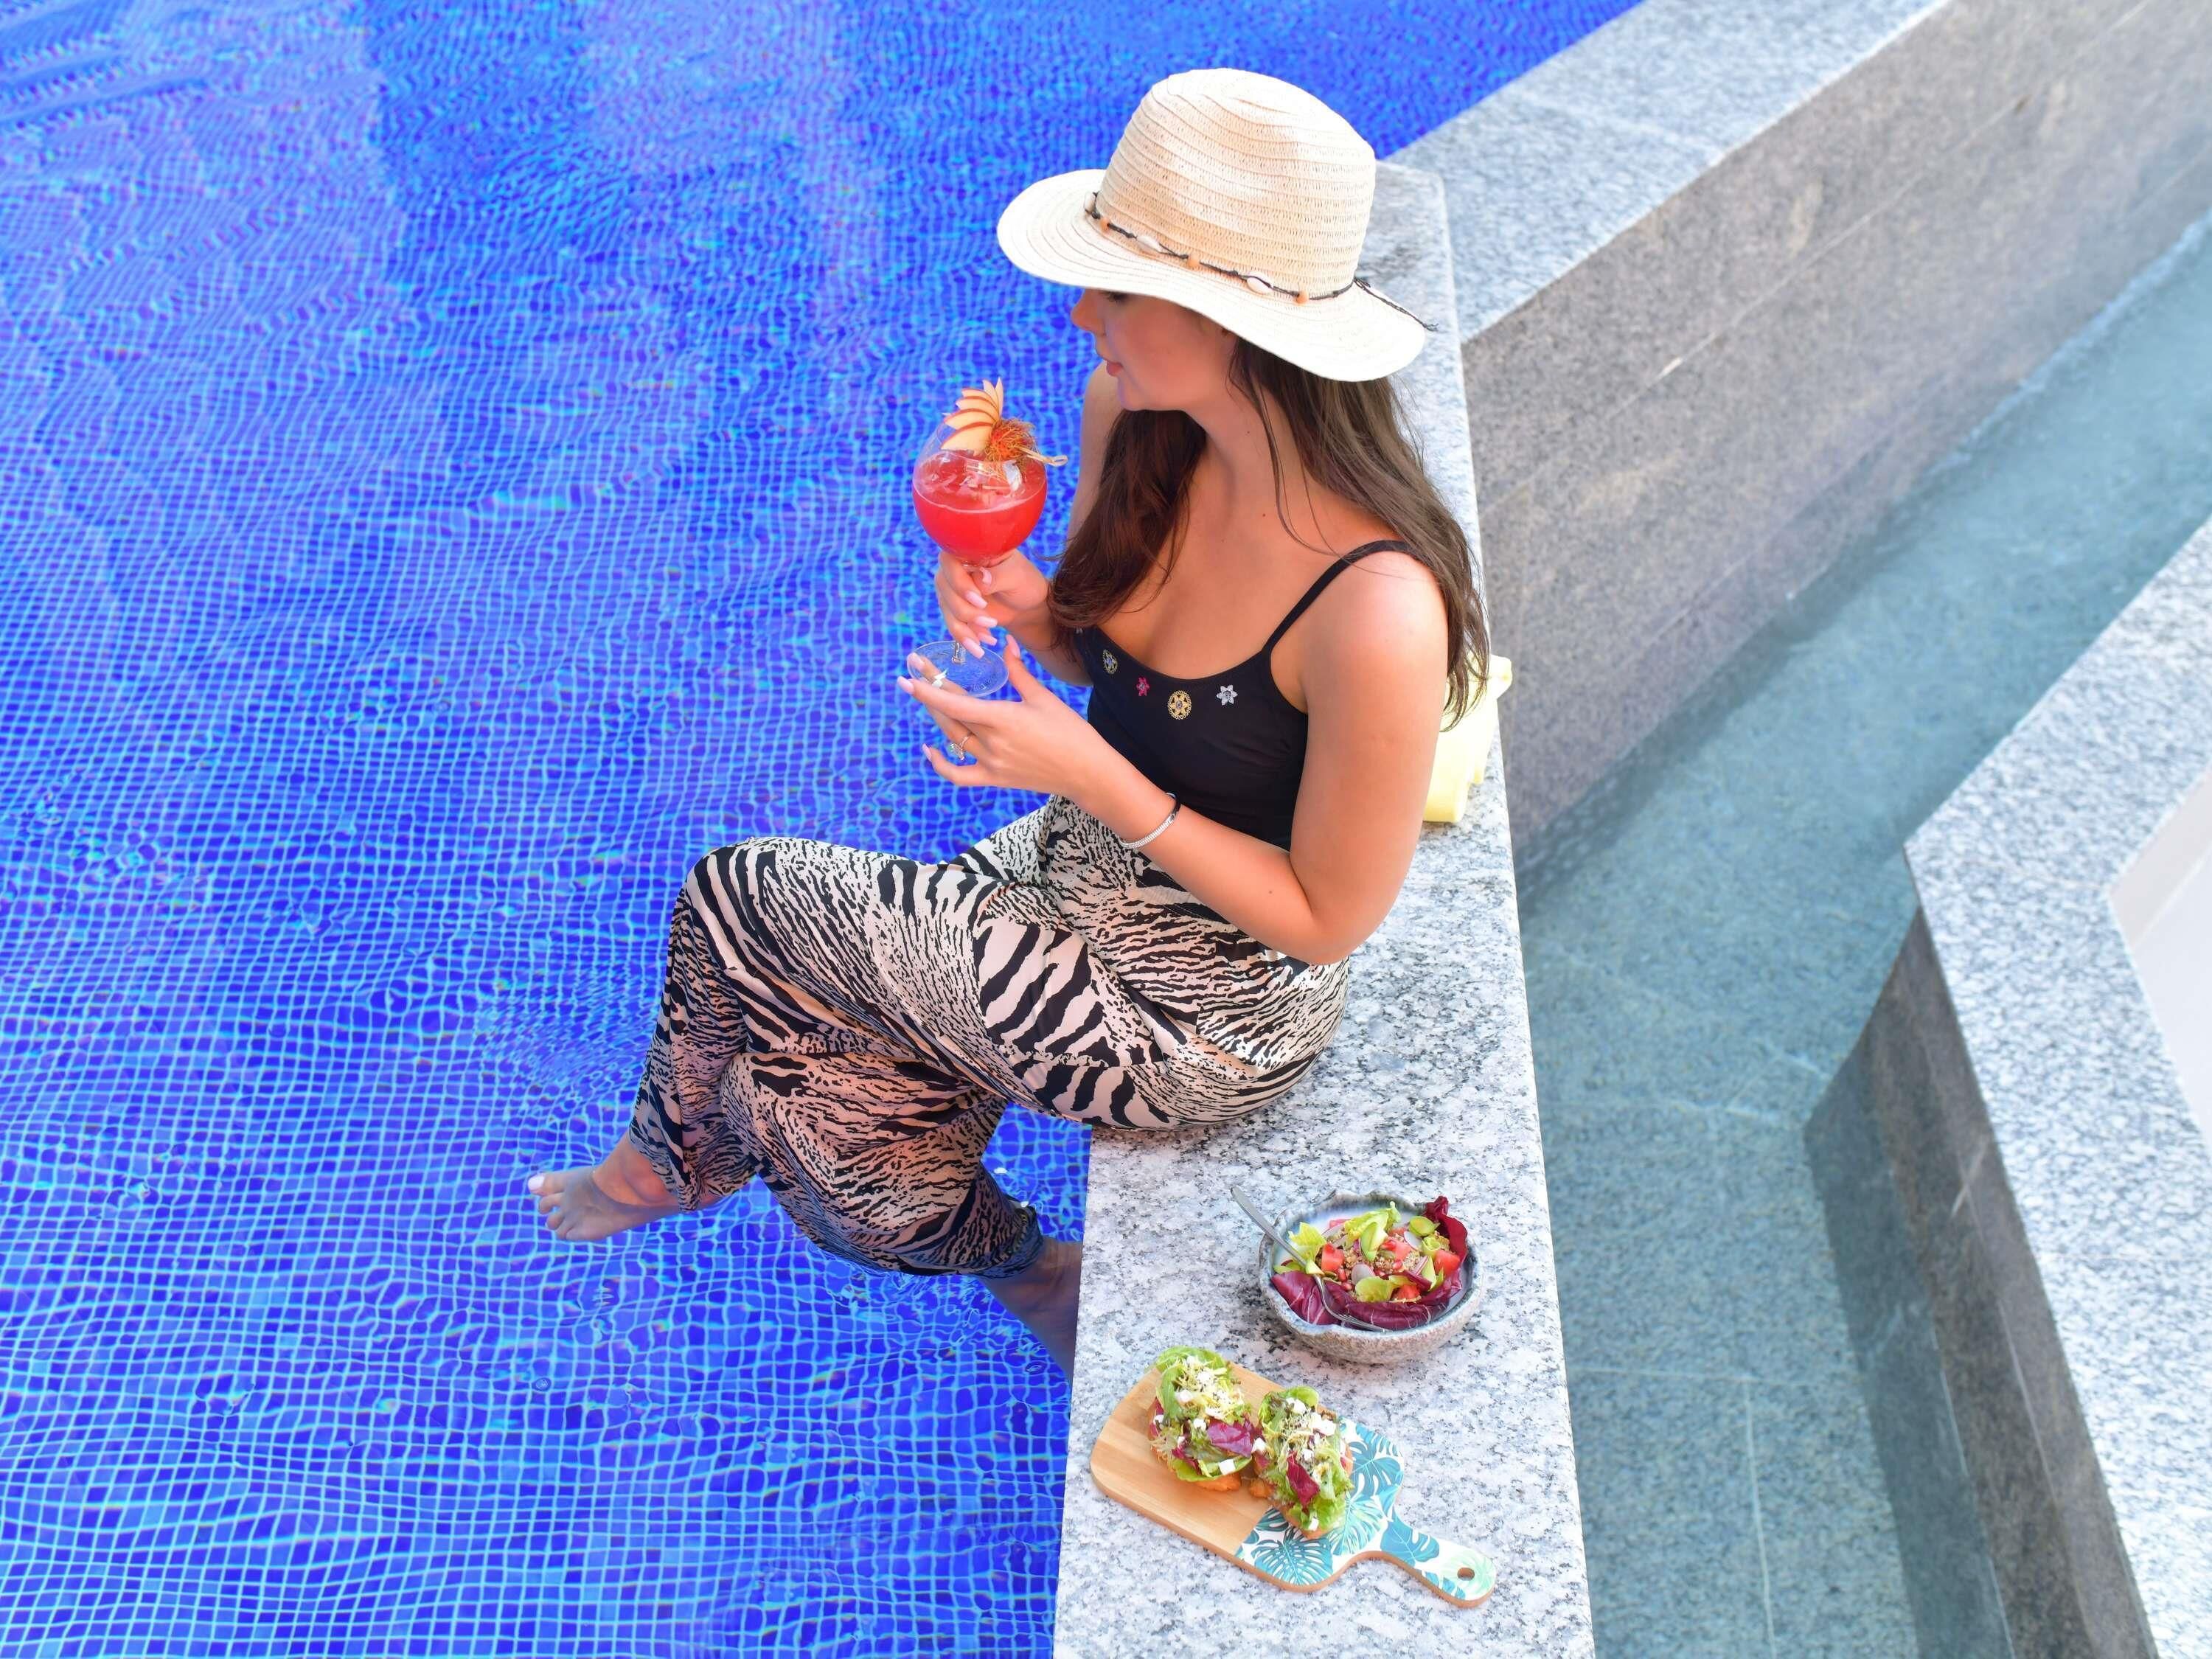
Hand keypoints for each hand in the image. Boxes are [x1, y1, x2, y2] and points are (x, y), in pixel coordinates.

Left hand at [902, 635, 1104, 796]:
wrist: (1086, 772)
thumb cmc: (1070, 731)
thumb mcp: (1043, 697)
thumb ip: (1019, 671)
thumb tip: (1007, 642)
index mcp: (1003, 718)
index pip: (954, 702)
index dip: (927, 690)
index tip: (907, 676)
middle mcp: (992, 743)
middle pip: (949, 717)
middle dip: (929, 695)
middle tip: (917, 675)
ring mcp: (991, 763)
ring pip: (952, 739)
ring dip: (938, 717)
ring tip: (930, 698)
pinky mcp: (994, 778)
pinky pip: (958, 774)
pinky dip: (940, 764)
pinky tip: (930, 748)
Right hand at [934, 550, 1047, 659]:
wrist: (1027, 605)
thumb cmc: (1024, 582)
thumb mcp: (1017, 575)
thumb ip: (998, 575)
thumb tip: (980, 579)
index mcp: (969, 551)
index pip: (949, 561)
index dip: (959, 582)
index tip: (979, 599)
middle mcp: (955, 568)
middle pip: (944, 588)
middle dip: (965, 609)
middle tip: (990, 621)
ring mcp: (952, 589)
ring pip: (947, 609)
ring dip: (967, 626)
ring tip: (992, 631)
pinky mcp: (955, 609)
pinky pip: (953, 624)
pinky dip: (968, 636)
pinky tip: (987, 640)